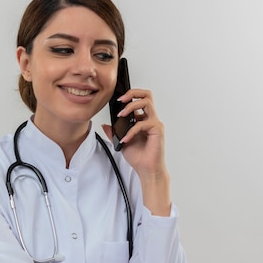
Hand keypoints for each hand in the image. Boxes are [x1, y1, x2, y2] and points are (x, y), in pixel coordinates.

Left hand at [101, 88, 170, 215]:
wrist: (146, 170)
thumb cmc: (139, 157)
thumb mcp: (121, 142)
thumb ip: (114, 132)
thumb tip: (105, 125)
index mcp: (143, 120)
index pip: (139, 100)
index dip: (129, 97)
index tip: (117, 101)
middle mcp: (150, 119)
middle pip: (147, 95)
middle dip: (133, 93)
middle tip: (121, 99)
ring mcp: (155, 123)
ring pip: (147, 103)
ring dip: (131, 107)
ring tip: (121, 115)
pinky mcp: (157, 130)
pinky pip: (143, 124)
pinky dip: (132, 131)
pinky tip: (126, 138)